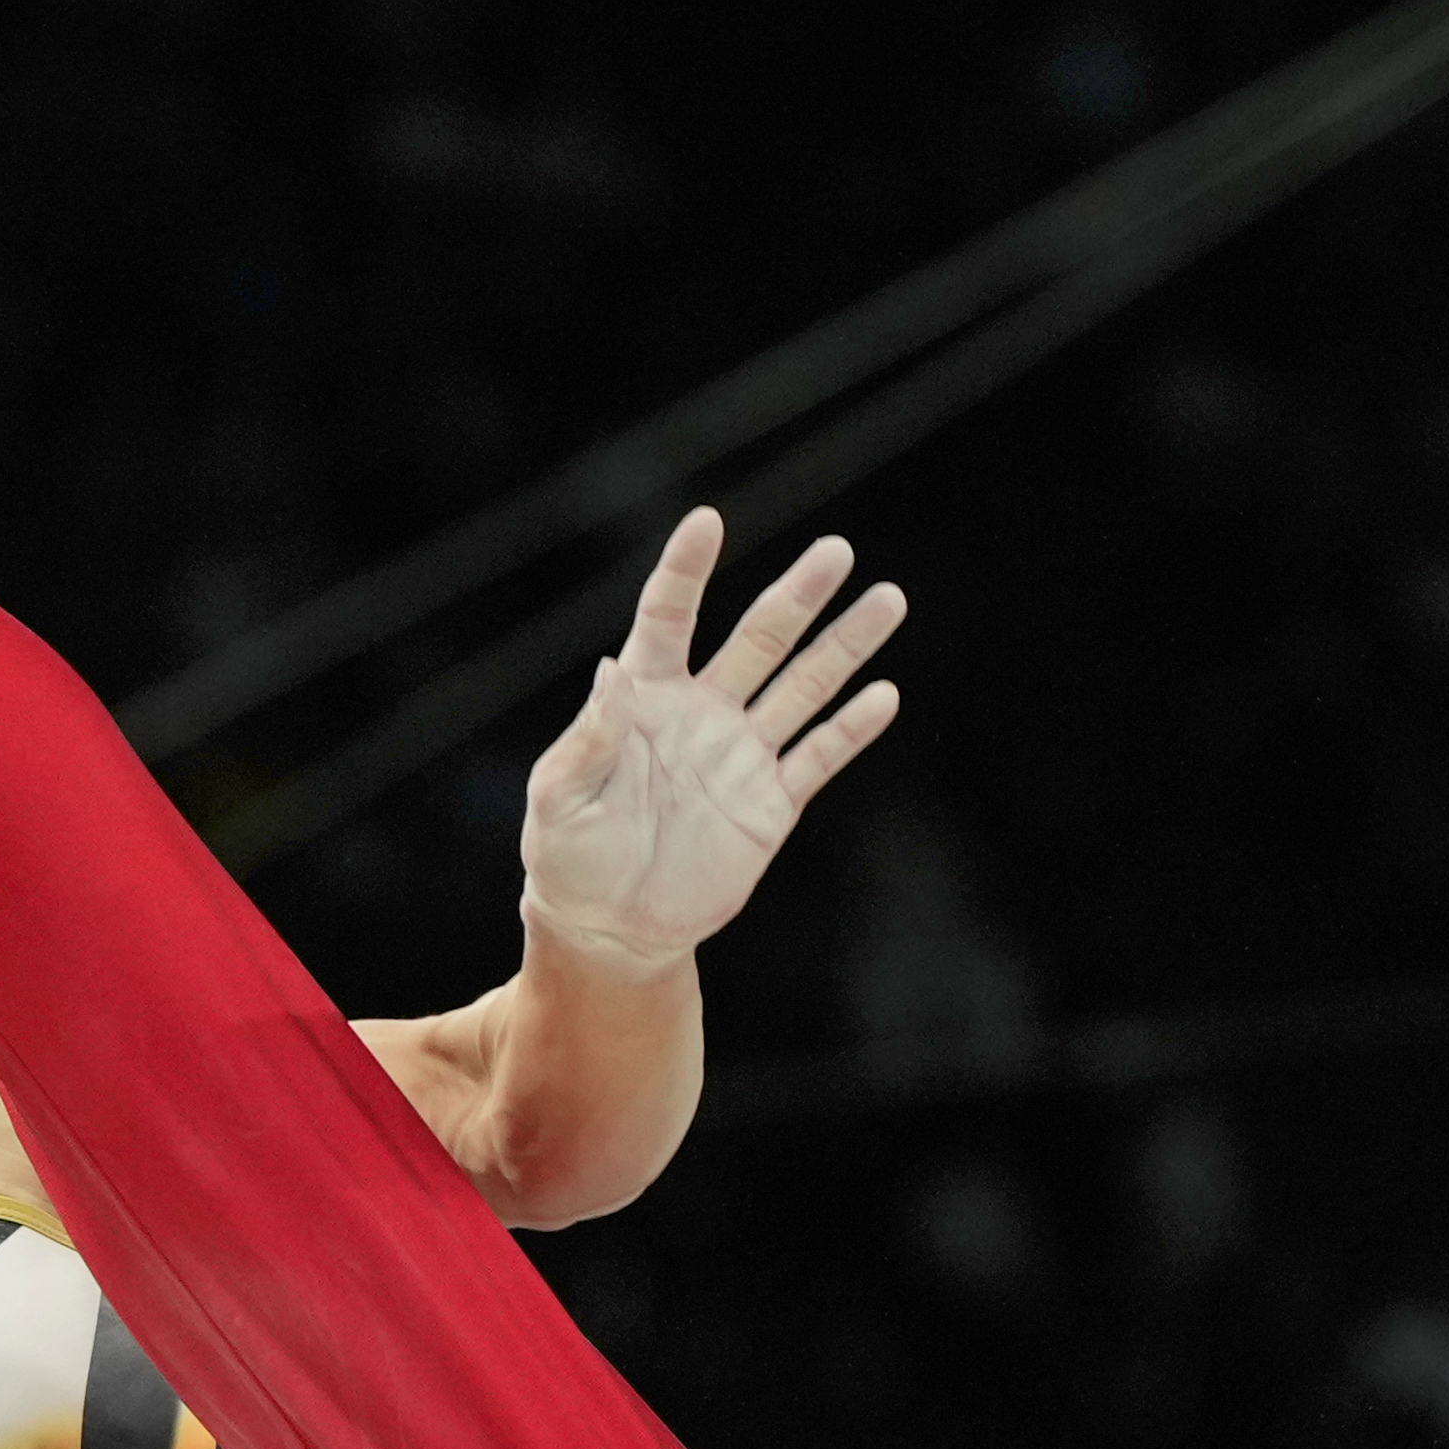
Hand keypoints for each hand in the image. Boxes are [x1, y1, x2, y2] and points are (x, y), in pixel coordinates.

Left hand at [515, 509, 905, 980]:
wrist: (610, 927)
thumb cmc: (568, 854)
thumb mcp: (560, 795)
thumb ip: (590, 736)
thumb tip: (611, 669)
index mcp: (644, 695)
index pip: (670, 618)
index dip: (687, 571)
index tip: (707, 522)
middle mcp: (702, 711)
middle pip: (760, 638)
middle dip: (799, 595)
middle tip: (838, 550)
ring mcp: (742, 754)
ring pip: (803, 686)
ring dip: (845, 646)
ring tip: (888, 599)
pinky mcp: (771, 804)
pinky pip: (818, 758)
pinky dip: (851, 729)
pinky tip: (884, 695)